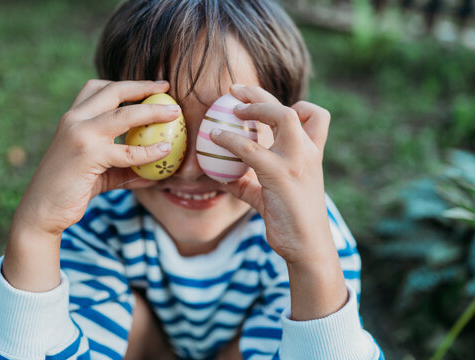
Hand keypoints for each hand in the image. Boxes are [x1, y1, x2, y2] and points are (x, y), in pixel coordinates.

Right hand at [13, 80, 179, 236]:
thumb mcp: (99, 172)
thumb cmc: (70, 189)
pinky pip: (127, 151)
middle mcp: (74, 119)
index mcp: (73, 118)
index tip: (151, 86)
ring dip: (153, 112)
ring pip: (124, 115)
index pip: (98, 88)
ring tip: (175, 113)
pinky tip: (164, 151)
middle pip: (114, 91)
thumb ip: (124, 166)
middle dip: (143, 86)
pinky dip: (149, 151)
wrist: (41, 210)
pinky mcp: (87, 154)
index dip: (126, 83)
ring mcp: (80, 134)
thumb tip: (155, 172)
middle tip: (166, 88)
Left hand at [210, 84, 346, 318]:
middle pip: (292, 109)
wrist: (308, 246)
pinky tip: (215, 138)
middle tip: (234, 91)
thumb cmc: (290, 220)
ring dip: (253, 107)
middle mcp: (307, 152)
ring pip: (280, 116)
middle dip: (261, 95)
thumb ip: (248, 182)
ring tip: (231, 109)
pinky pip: (251, 149)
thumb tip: (221, 176)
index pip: (315, 116)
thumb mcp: (269, 195)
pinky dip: (230, 140)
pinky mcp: (281, 175)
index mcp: (311, 154)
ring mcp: (298, 161)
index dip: (296, 105)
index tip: (267, 107)